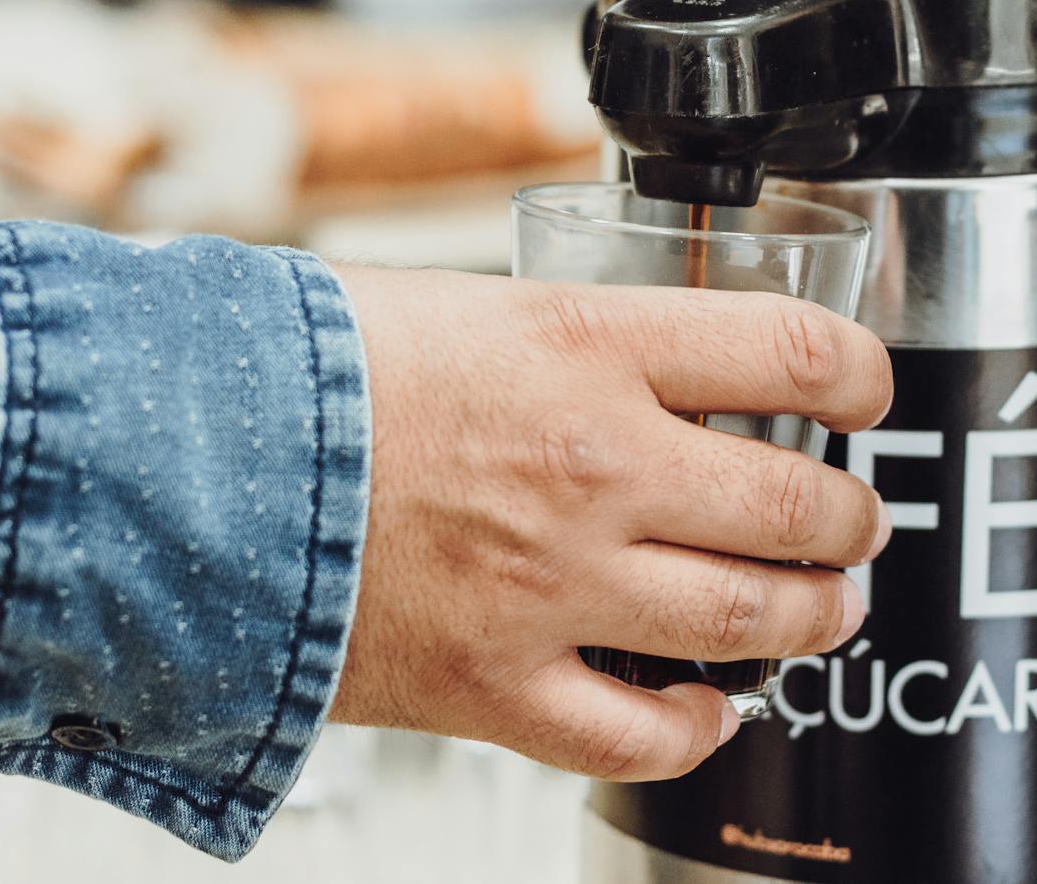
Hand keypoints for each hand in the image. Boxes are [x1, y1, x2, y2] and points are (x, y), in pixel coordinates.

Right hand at [329, 266, 893, 779]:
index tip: (863, 390)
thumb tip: (639, 354)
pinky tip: (707, 706)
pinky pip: (641, 734)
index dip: (856, 375)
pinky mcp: (496, 686)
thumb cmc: (299, 373)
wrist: (173, 466)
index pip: (787, 353)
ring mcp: (551, 585)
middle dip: (851, 519)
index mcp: (583, 348)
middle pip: (795, 504)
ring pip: (752, 621)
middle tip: (853, 520)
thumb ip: (567, 337)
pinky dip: (697, 727)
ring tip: (823, 608)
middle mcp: (591, 467)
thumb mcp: (457, 303)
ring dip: (813, 618)